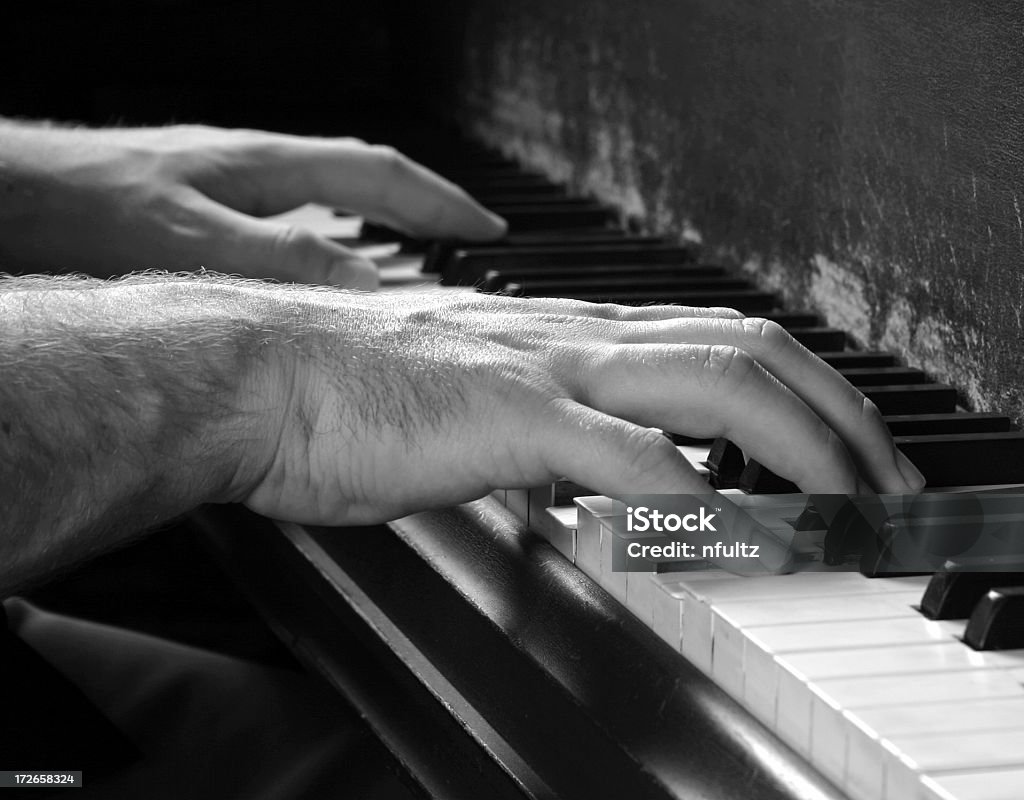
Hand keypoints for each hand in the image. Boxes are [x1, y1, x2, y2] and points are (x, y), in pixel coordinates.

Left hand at [0, 123, 504, 287]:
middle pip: (369, 183)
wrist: (19, 203)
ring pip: (334, 208)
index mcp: (270, 168)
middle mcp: (261, 175)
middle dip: (427, 213)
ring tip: (422, 265)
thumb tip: (369, 287)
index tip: (488, 230)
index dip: (442, 206)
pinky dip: (334, 253)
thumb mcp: (198, 241)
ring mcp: (239, 195)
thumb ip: (285, 260)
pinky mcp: (213, 220)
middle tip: (472, 243)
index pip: (382, 176)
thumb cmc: (89, 211)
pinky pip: (298, 232)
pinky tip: (333, 283)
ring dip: (384, 232)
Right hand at [237, 293, 925, 524]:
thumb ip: (543, 433)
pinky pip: (632, 458)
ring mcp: (545, 371)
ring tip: (845, 505)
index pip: (715, 340)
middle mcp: (571, 339)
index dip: (796, 387)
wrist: (260, 375)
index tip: (835, 443)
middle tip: (879, 478)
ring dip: (800, 448)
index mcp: (564, 336)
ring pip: (715, 388)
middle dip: (834, 414)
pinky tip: (739, 541)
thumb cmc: (349, 393)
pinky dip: (700, 501)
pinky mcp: (507, 418)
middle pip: (747, 352)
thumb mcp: (471, 406)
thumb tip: (594, 477)